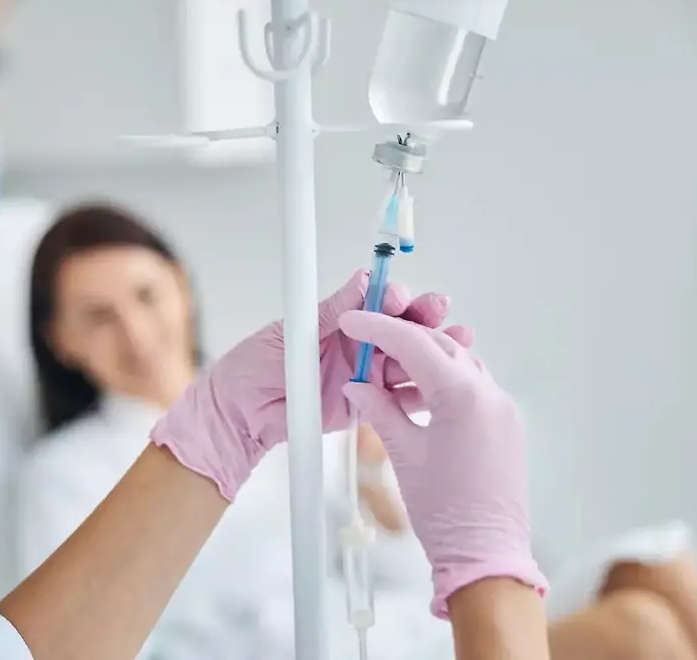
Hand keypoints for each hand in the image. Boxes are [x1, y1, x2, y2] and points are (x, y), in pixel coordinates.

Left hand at [150, 270, 462, 500]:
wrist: (237, 415)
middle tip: (438, 310)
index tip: (398, 297)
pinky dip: (421, 390)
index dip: (392, 297)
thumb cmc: (251, 367)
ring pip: (408, 360)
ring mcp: (363, 375)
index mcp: (338, 320)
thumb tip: (362, 280)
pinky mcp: (365, 406)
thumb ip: (332, 311)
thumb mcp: (292, 332)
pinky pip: (398, 398)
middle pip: (400, 328)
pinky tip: (441, 382)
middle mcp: (355, 345)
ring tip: (458, 340)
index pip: (376, 302)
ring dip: (433, 350)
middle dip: (423, 317)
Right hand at [339, 311, 547, 618]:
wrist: (485, 555)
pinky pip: (472, 389)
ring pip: (459, 365)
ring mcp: (502, 411)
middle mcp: (490, 396)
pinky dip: (442, 383)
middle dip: (401, 340)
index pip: (414, 344)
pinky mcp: (505, 427)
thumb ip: (380, 411)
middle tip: (367, 345)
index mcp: (464, 397)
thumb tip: (360, 388)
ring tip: (386, 377)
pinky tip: (414, 399)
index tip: (355, 322)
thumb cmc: (447, 514)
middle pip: (440, 347)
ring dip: (423, 361)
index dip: (378, 329)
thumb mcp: (403, 454)